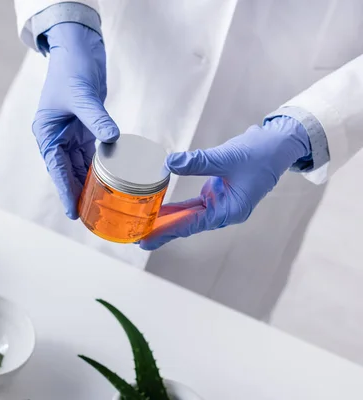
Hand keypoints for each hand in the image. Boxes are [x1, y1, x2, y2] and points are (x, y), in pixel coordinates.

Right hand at [33, 23, 119, 218]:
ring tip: (99, 204)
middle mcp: (57, 137)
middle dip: (78, 193)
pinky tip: (110, 180)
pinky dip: (100, 166)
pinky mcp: (86, 129)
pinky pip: (93, 154)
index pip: (56, 168)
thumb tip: (112, 139)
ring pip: (80, 166)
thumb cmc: (70, 69)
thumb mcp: (82, 95)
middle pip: (67, 172)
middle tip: (89, 216)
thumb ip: (97, 119)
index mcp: (47, 132)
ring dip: (90, 183)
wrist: (78, 49)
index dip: (65, 191)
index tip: (72, 211)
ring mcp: (72, 134)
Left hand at [140, 116, 310, 249]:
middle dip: (162, 231)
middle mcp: (224, 212)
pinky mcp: (215, 194)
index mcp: (230, 210)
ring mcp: (219, 204)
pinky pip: (191, 206)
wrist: (277, 145)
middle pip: (187, 225)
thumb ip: (197, 161)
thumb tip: (169, 162)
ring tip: (143, 226)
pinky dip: (175, 207)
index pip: (191, 224)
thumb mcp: (227, 156)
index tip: (147, 239)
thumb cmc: (260, 153)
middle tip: (137, 237)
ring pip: (187, 216)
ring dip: (166, 220)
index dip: (167, 231)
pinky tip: (158, 209)